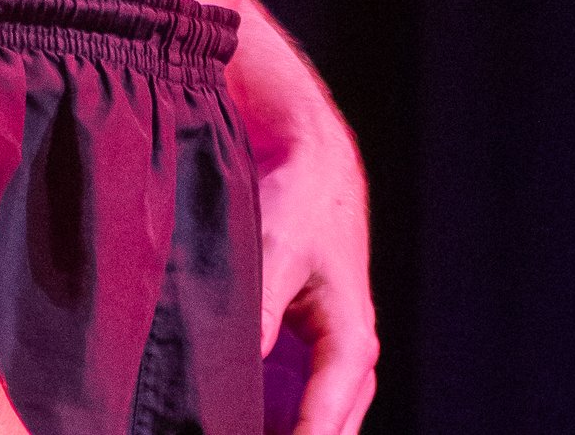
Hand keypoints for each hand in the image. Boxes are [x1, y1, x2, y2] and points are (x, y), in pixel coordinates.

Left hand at [254, 104, 377, 434]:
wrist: (313, 166)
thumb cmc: (302, 202)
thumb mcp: (276, 250)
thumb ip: (259, 311)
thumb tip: (232, 373)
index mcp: (350, 344)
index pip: (322, 428)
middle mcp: (351, 364)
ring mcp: (333, 365)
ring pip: (315, 426)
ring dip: (276, 431)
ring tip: (223, 429)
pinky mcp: (313, 357)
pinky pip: (299, 409)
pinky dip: (273, 421)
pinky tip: (230, 418)